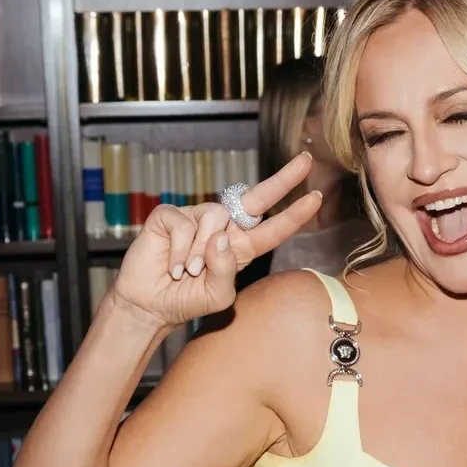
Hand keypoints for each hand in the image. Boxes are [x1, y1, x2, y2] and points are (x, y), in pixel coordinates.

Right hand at [111, 156, 322, 331]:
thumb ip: (226, 270)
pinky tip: (172, 266)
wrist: (150, 306)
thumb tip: (221, 237)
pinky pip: (184, 225)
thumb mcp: (217, 295)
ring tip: (187, 270)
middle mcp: (222, 228)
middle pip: (256, 199)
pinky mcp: (170, 216)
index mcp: (240, 248)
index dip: (294, 215)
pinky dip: (179, 250)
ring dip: (200, 251)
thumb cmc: (186, 300)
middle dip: (283, 180)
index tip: (316, 197)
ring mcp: (196, 219)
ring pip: (215, 219)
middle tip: (305, 161)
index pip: (272, 229)